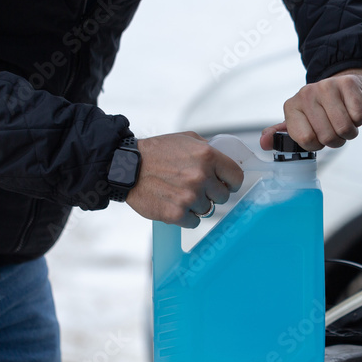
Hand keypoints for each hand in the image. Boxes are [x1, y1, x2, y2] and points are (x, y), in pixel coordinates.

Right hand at [126, 132, 243, 227]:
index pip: (236, 177)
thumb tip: (225, 159)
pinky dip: (186, 217)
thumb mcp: (185, 139)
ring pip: (208, 210)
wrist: (125, 167)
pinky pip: (194, 222)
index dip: (232, 182)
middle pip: (223, 196)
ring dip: (197, 205)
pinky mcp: (176, 214)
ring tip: (180, 194)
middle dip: (213, 194)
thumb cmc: (155, 152)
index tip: (226, 184)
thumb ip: (207, 148)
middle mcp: (201, 177)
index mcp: (207, 156)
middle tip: (197, 189)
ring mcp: (189, 197)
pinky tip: (174, 204)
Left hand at [260, 67, 361, 150]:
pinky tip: (353, 110)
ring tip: (346, 121)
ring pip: (344, 128)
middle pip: (327, 136)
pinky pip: (358, 116)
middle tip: (336, 129)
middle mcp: (306, 94)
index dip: (317, 144)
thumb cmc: (324, 110)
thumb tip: (264, 143)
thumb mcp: (300, 122)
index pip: (306, 140)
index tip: (319, 136)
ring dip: (350, 131)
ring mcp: (327, 86)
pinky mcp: (348, 84)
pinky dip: (360, 119)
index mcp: (291, 106)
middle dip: (337, 139)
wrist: (347, 87)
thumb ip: (282, 135)